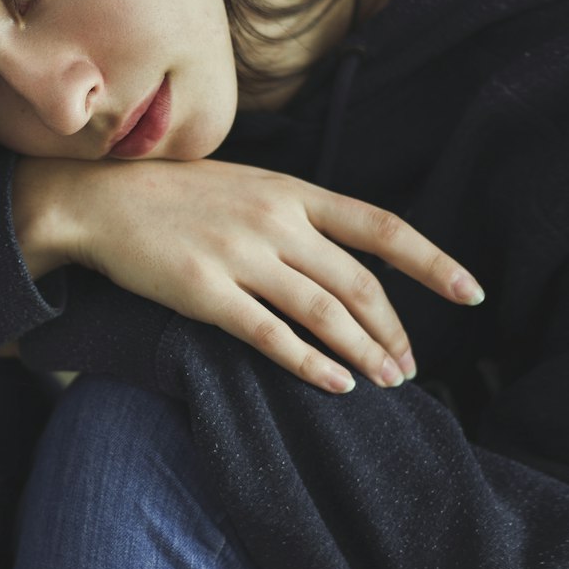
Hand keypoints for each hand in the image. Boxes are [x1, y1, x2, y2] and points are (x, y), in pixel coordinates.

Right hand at [13, 156, 484, 393]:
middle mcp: (274, 220)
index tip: (469, 292)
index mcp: (291, 190)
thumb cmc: (175, 194)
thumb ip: (296, 211)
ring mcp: (239, 254)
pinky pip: (270, 334)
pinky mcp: (204, 291)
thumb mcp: (247, 183)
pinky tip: (334, 385)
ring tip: (386, 383)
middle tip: (409, 368)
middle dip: (393, 331)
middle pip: (359, 283)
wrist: (98, 198)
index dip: (432, 261)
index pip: (381, 226)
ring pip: (324, 313)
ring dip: (363, 353)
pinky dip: (309, 363)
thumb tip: (347, 250)